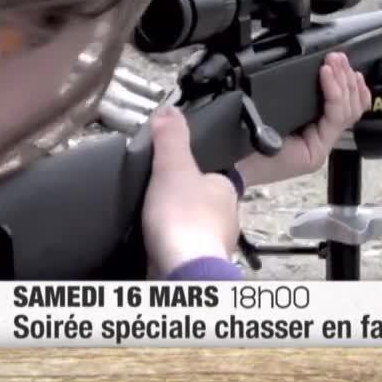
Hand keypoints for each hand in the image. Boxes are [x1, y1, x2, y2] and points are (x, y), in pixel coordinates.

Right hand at [142, 106, 240, 276]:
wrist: (183, 270)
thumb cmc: (185, 220)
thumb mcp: (173, 166)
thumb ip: (171, 138)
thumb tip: (170, 111)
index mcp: (226, 191)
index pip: (212, 174)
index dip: (192, 171)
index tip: (172, 172)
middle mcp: (227, 218)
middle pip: (203, 203)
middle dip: (184, 202)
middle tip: (158, 198)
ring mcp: (214, 244)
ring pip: (195, 229)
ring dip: (178, 227)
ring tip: (154, 223)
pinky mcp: (199, 266)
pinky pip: (185, 252)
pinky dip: (173, 249)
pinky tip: (157, 246)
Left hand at [236, 52, 371, 186]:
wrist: (231, 160)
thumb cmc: (244, 136)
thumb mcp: (275, 107)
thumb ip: (296, 96)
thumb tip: (313, 69)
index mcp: (311, 129)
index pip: (342, 106)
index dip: (348, 84)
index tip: (340, 62)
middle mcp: (318, 139)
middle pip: (350, 107)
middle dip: (346, 78)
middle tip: (338, 57)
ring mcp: (319, 147)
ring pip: (347, 112)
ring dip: (343, 82)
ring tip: (334, 63)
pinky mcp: (316, 152)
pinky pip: (334, 118)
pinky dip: (334, 93)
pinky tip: (327, 75)